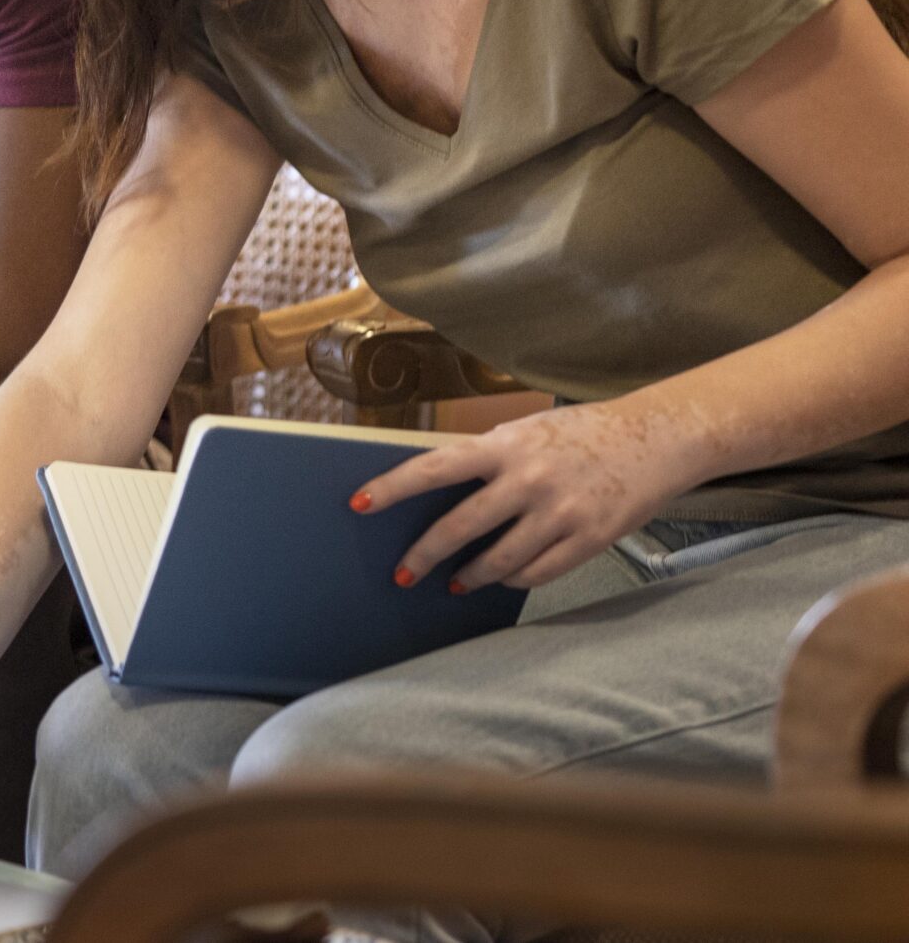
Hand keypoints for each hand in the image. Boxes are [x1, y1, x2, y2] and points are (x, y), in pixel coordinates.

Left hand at [354, 398, 704, 593]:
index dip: (393, 487)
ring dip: (470, 575)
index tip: (358, 504)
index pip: (435, 467)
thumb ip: (486, 458)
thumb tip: (437, 490)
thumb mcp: (525, 431)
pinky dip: (514, 578)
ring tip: (454, 582)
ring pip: (500, 559)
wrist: (656, 437)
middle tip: (403, 572)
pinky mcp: (590, 538)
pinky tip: (501, 578)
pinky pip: (539, 571)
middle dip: (425, 554)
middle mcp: (529, 478)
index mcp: (505, 445)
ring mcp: (561, 511)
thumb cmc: (580, 433)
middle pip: (461, 525)